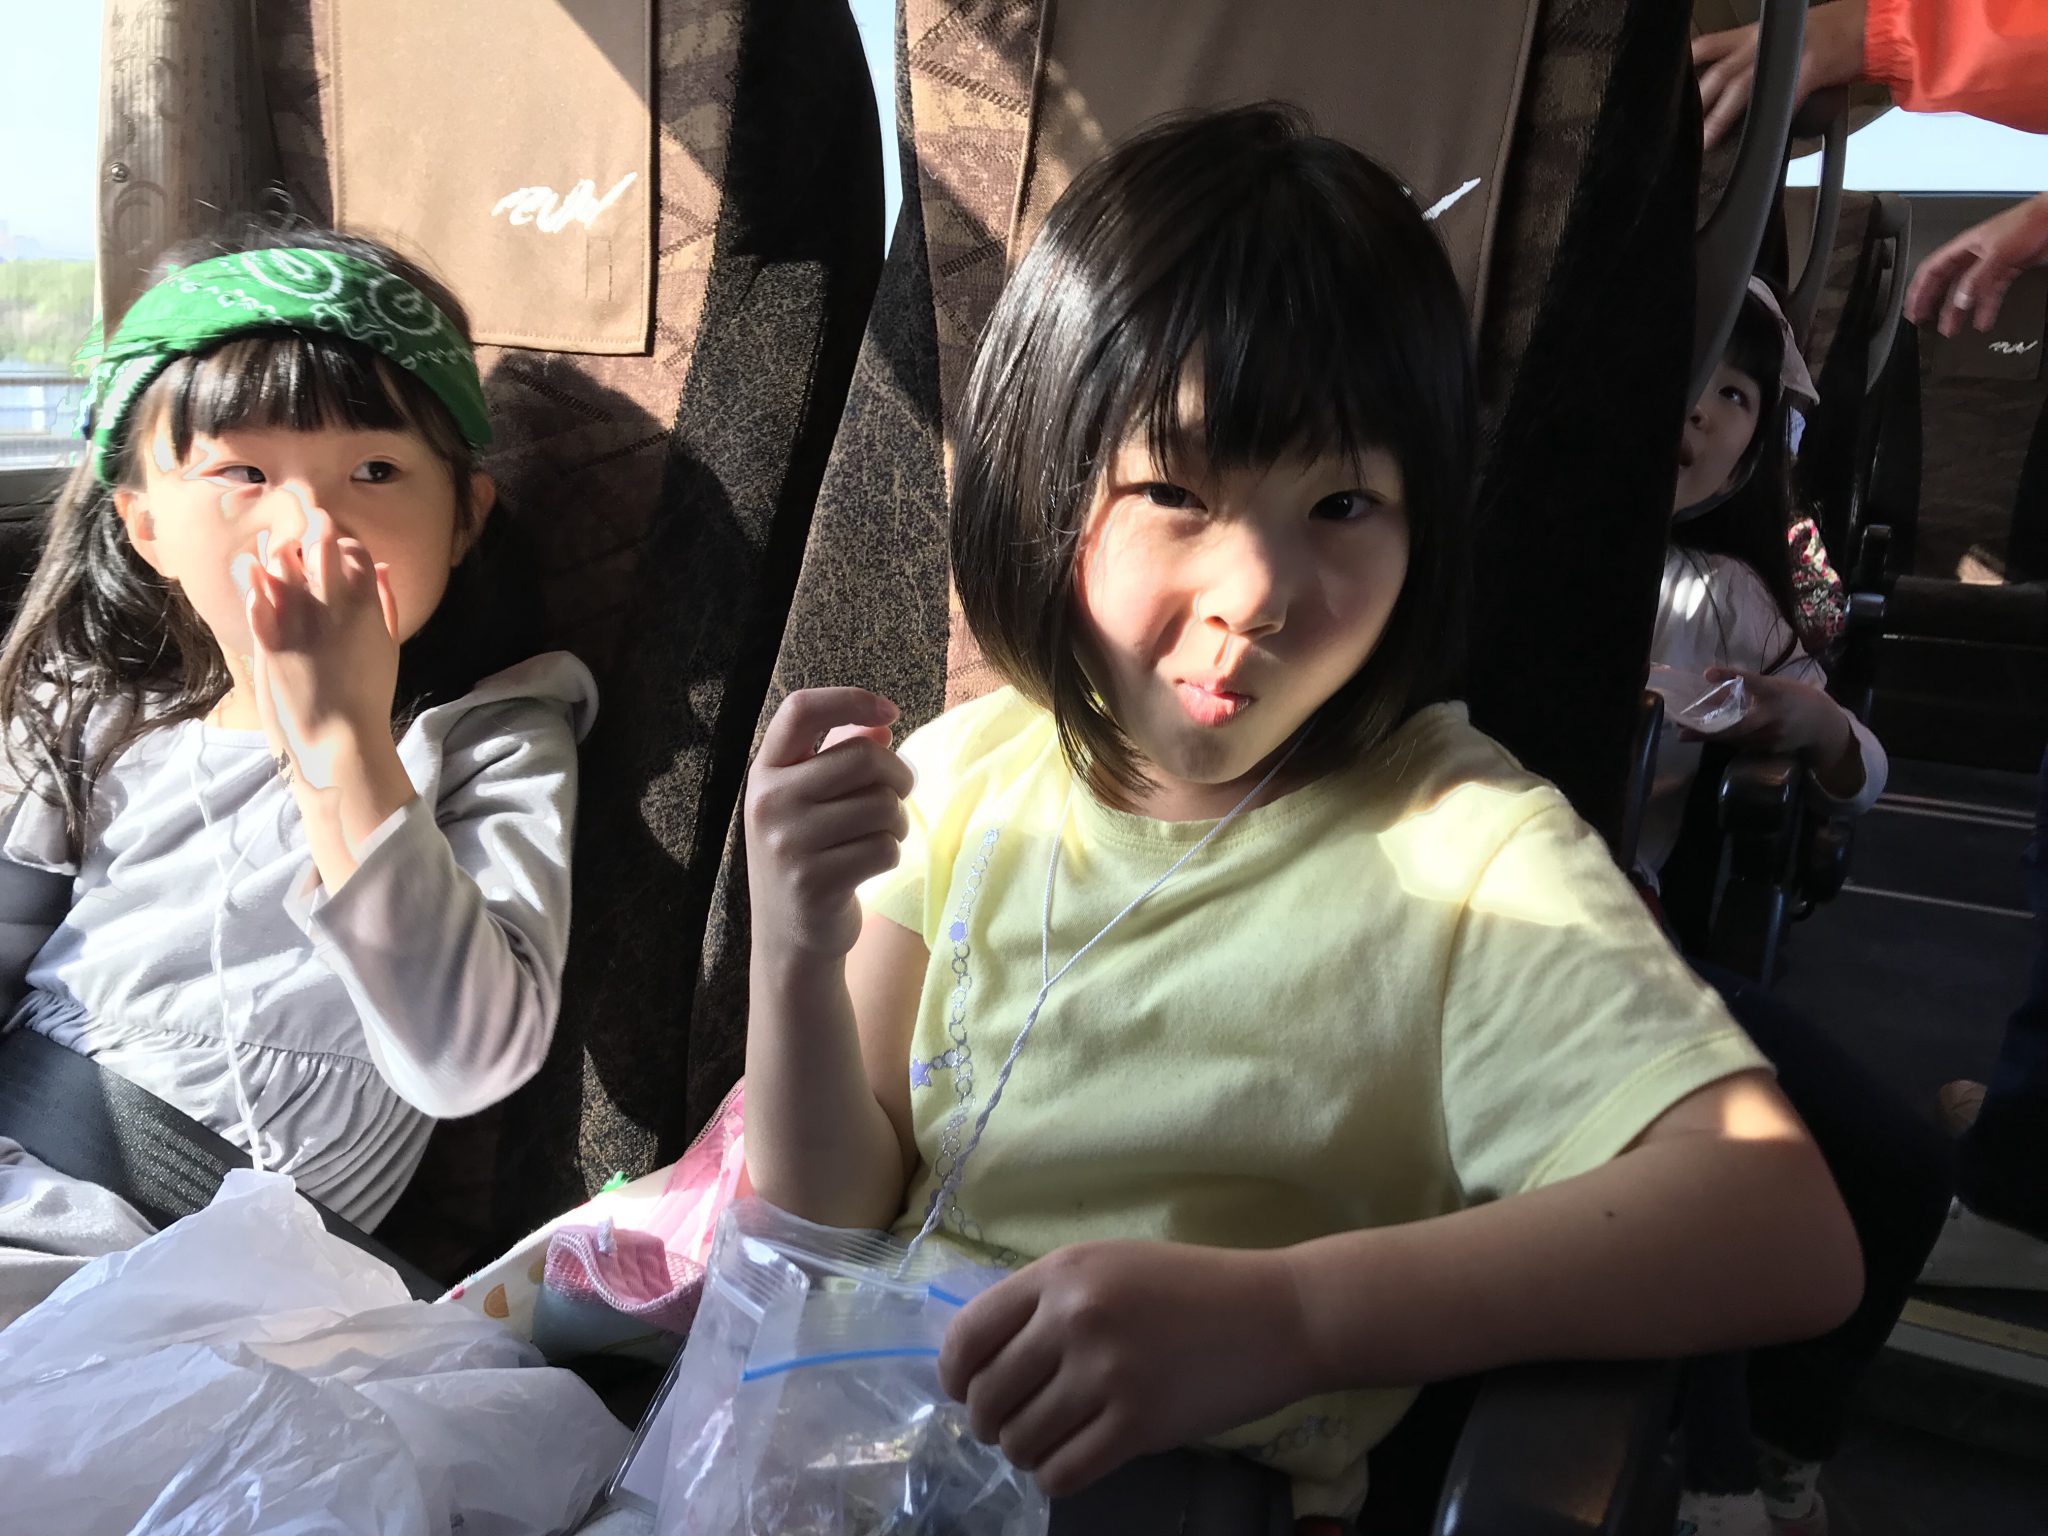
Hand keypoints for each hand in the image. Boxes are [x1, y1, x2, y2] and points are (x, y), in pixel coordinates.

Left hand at [238, 504, 399, 781]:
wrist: (338, 736)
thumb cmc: (369, 694)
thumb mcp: (389, 645)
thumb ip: (387, 602)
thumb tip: (383, 569)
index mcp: (367, 607)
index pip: (355, 550)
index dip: (346, 544)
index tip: (340, 553)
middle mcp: (332, 606)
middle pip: (319, 544)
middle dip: (313, 535)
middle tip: (307, 544)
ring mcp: (297, 620)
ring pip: (282, 563)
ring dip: (282, 557)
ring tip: (282, 562)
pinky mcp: (269, 638)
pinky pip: (256, 596)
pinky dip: (256, 583)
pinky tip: (258, 581)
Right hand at [744, 687, 912, 958]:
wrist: (788, 937)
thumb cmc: (807, 854)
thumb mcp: (809, 800)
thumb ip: (840, 755)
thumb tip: (880, 722)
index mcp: (766, 771)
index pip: (801, 710)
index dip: (850, 699)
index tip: (889, 711)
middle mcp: (769, 801)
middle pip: (864, 758)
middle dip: (899, 776)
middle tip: (900, 794)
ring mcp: (788, 843)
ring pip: (882, 806)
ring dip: (897, 822)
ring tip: (881, 836)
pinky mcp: (814, 882)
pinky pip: (884, 848)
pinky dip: (891, 854)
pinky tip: (871, 865)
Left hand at [939, 1241, 1305, 1497]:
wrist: (1278, 1314)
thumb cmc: (1191, 1288)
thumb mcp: (1109, 1267)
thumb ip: (1046, 1301)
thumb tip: (981, 1358)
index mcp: (1061, 1273)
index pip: (967, 1336)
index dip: (955, 1375)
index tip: (965, 1390)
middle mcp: (1074, 1319)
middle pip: (986, 1396)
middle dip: (990, 1421)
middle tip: (1013, 1424)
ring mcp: (1106, 1374)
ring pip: (1020, 1441)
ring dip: (1025, 1451)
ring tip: (1049, 1440)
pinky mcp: (1138, 1425)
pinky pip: (1062, 1473)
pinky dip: (1056, 1476)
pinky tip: (1074, 1460)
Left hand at [1689, 667, 1853, 765]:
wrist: (1822, 724)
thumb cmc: (1794, 699)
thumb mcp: (1774, 687)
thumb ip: (1747, 687)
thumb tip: (1713, 686)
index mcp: (1776, 693)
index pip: (1752, 681)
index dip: (1730, 675)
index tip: (1707, 673)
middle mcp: (1774, 716)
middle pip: (1737, 724)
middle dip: (1707, 728)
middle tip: (1682, 727)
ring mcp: (1772, 736)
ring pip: (1736, 738)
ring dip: (1709, 736)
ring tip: (1685, 734)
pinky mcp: (1770, 749)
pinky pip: (1743, 744)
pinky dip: (1725, 740)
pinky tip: (1708, 737)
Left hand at [1694, 1, 1865, 150]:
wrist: (1865, 26)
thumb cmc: (1822, 36)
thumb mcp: (1776, 41)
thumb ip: (1748, 62)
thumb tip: (1720, 93)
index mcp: (1750, 36)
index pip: (1705, 47)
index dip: (1683, 68)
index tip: (1666, 90)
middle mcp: (1760, 44)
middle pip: (1718, 74)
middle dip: (1697, 103)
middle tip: (1677, 129)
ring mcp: (1783, 57)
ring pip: (1740, 87)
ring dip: (1720, 117)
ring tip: (1704, 141)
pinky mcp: (1807, 72)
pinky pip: (1782, 99)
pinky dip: (1767, 119)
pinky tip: (1755, 139)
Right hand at [1906, 193, 2047, 336]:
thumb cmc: (2028, 223)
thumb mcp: (1997, 253)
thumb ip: (1976, 278)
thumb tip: (1959, 301)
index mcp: (1965, 246)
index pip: (1932, 270)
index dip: (1919, 290)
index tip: (1912, 308)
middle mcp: (1975, 255)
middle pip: (1947, 282)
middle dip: (1934, 303)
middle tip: (1924, 321)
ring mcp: (1992, 263)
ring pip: (1968, 292)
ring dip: (1959, 310)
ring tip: (1952, 328)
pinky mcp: (2009, 270)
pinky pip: (1991, 293)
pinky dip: (1986, 307)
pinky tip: (1983, 319)